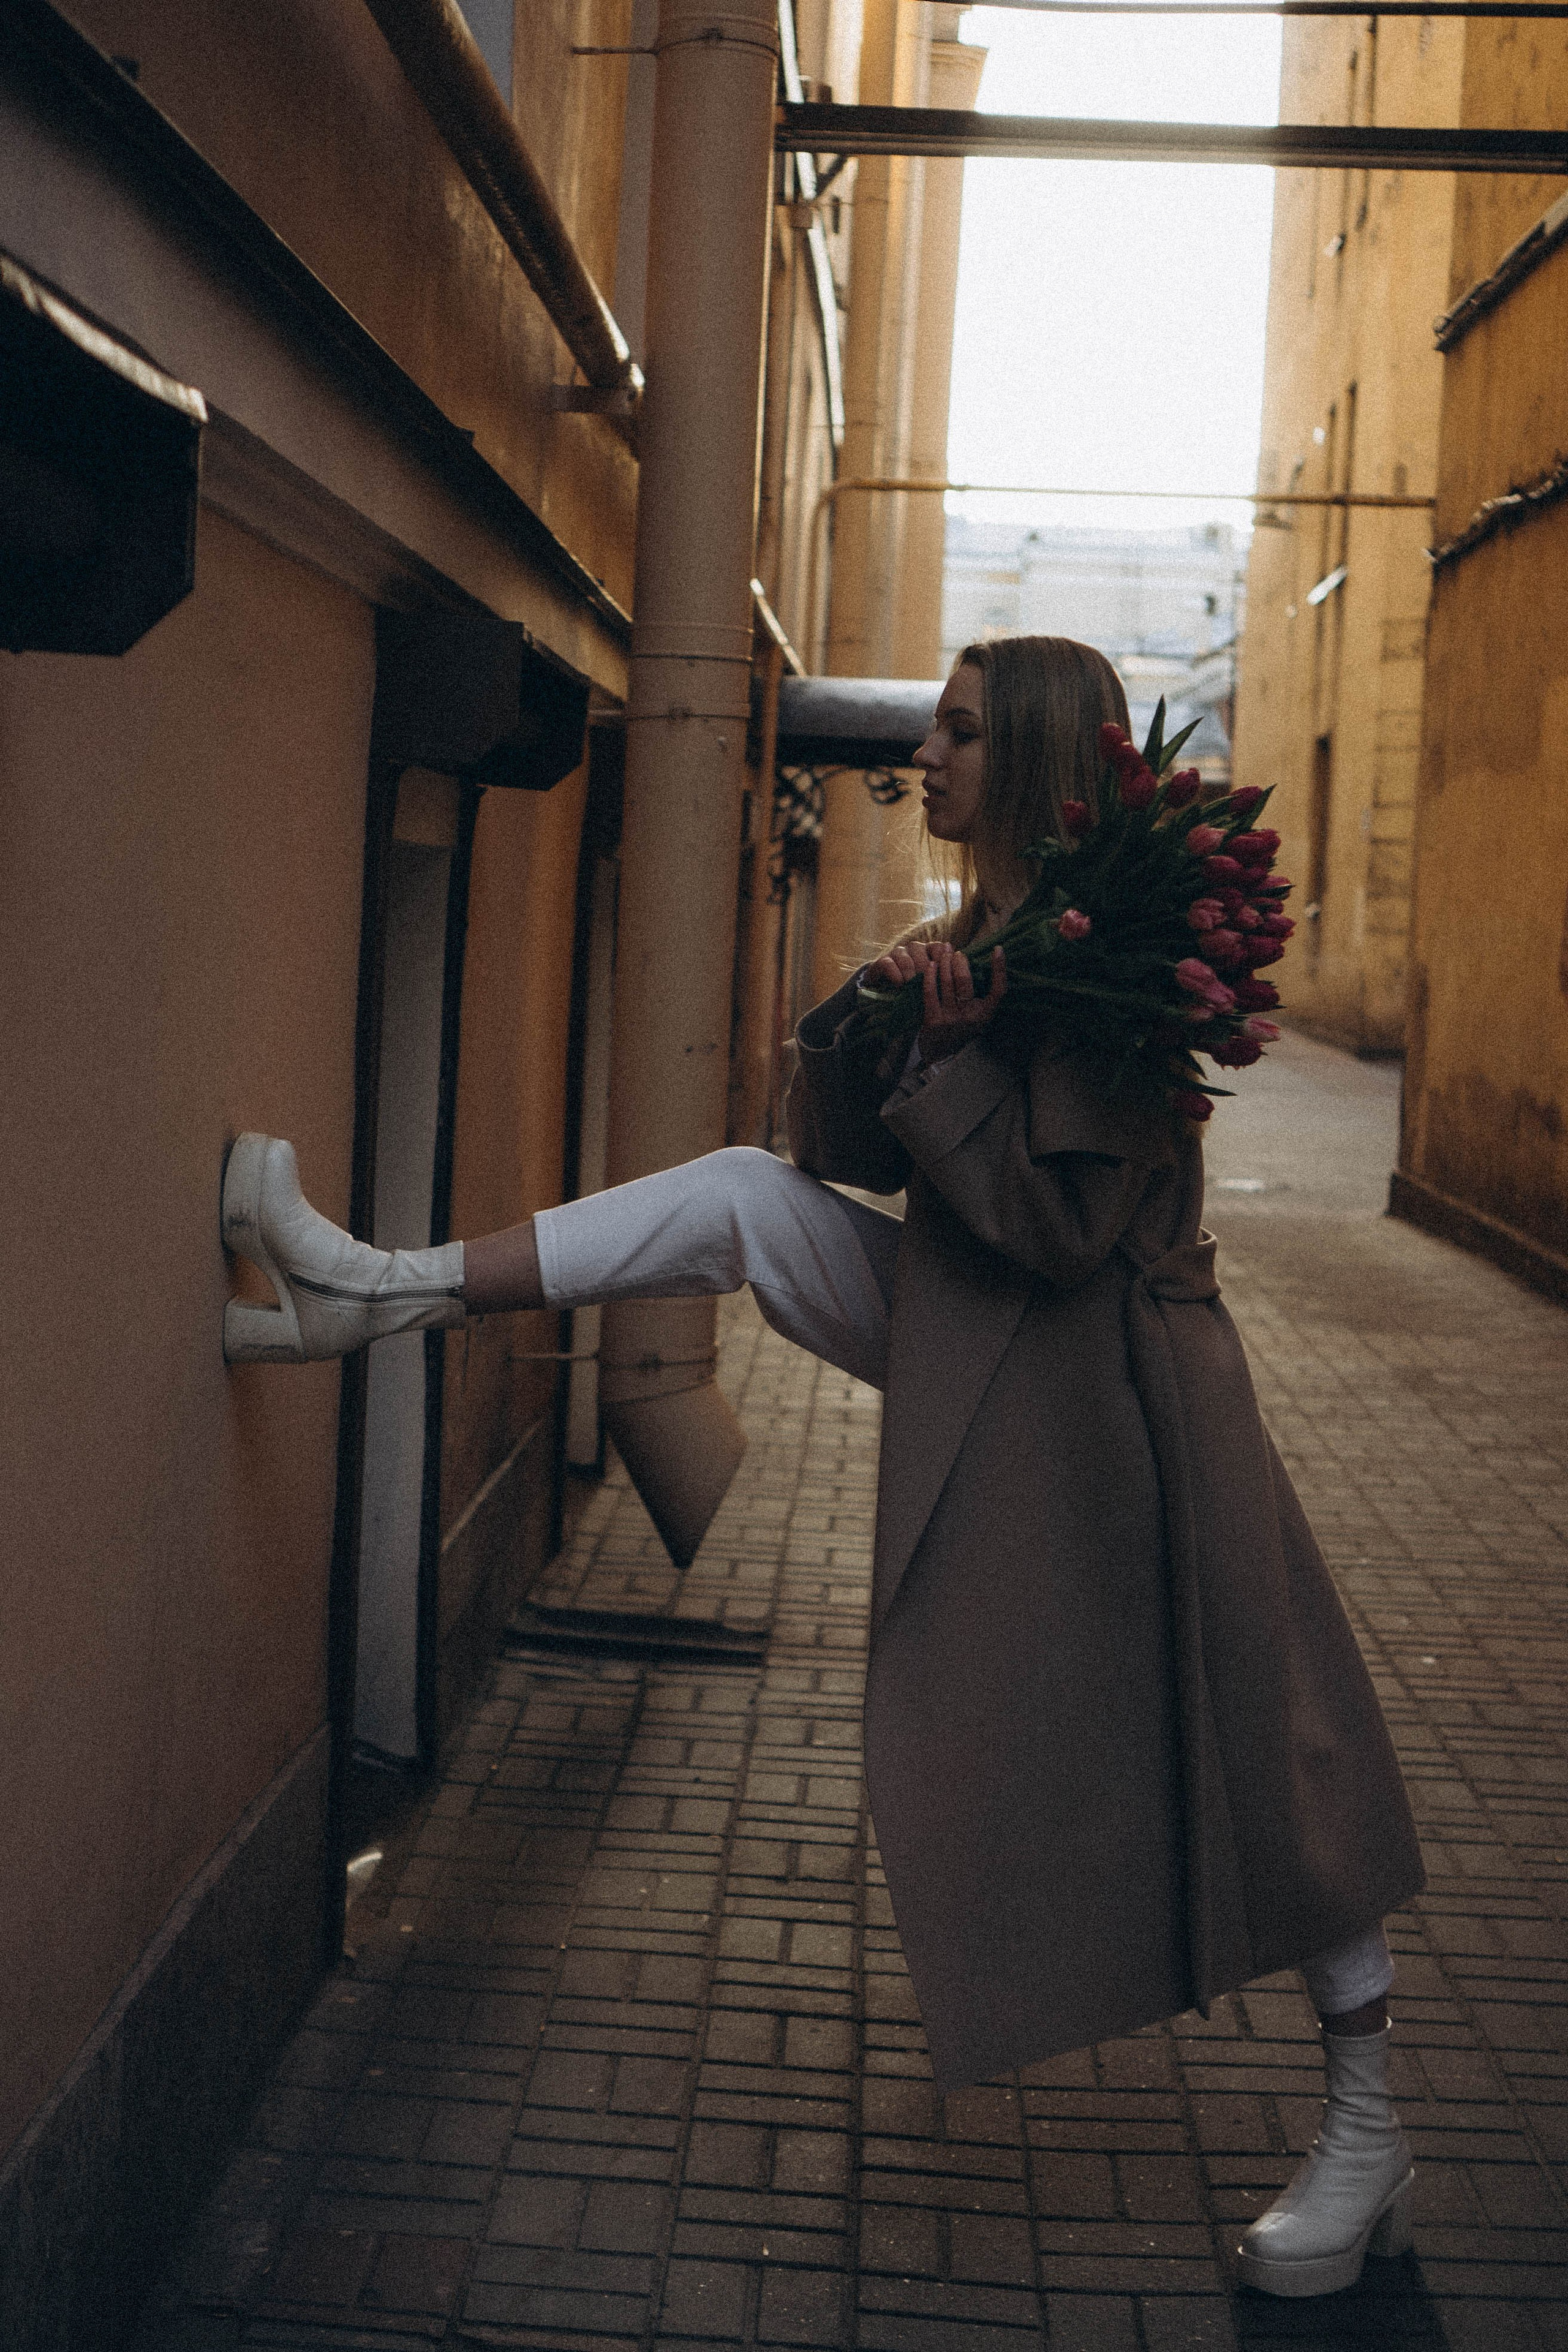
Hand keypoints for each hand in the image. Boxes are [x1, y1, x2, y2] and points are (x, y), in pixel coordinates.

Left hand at [866, 940, 1006, 1062]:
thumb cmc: (961, 1028)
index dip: (999, 969)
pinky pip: (930, 992)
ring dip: (944, 962)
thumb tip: (978, 963)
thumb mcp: (977, 1016)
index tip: (997, 949)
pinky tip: (930, 965)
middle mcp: (970, 1016)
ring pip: (947, 982)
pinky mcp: (933, 1020)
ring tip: (943, 952)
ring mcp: (951, 1018)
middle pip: (965, 980)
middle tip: (956, 952)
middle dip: (960, 961)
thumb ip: (980, 995)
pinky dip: (930, 975)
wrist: (941, 1055)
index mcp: (985, 1014)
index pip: (998, 990)